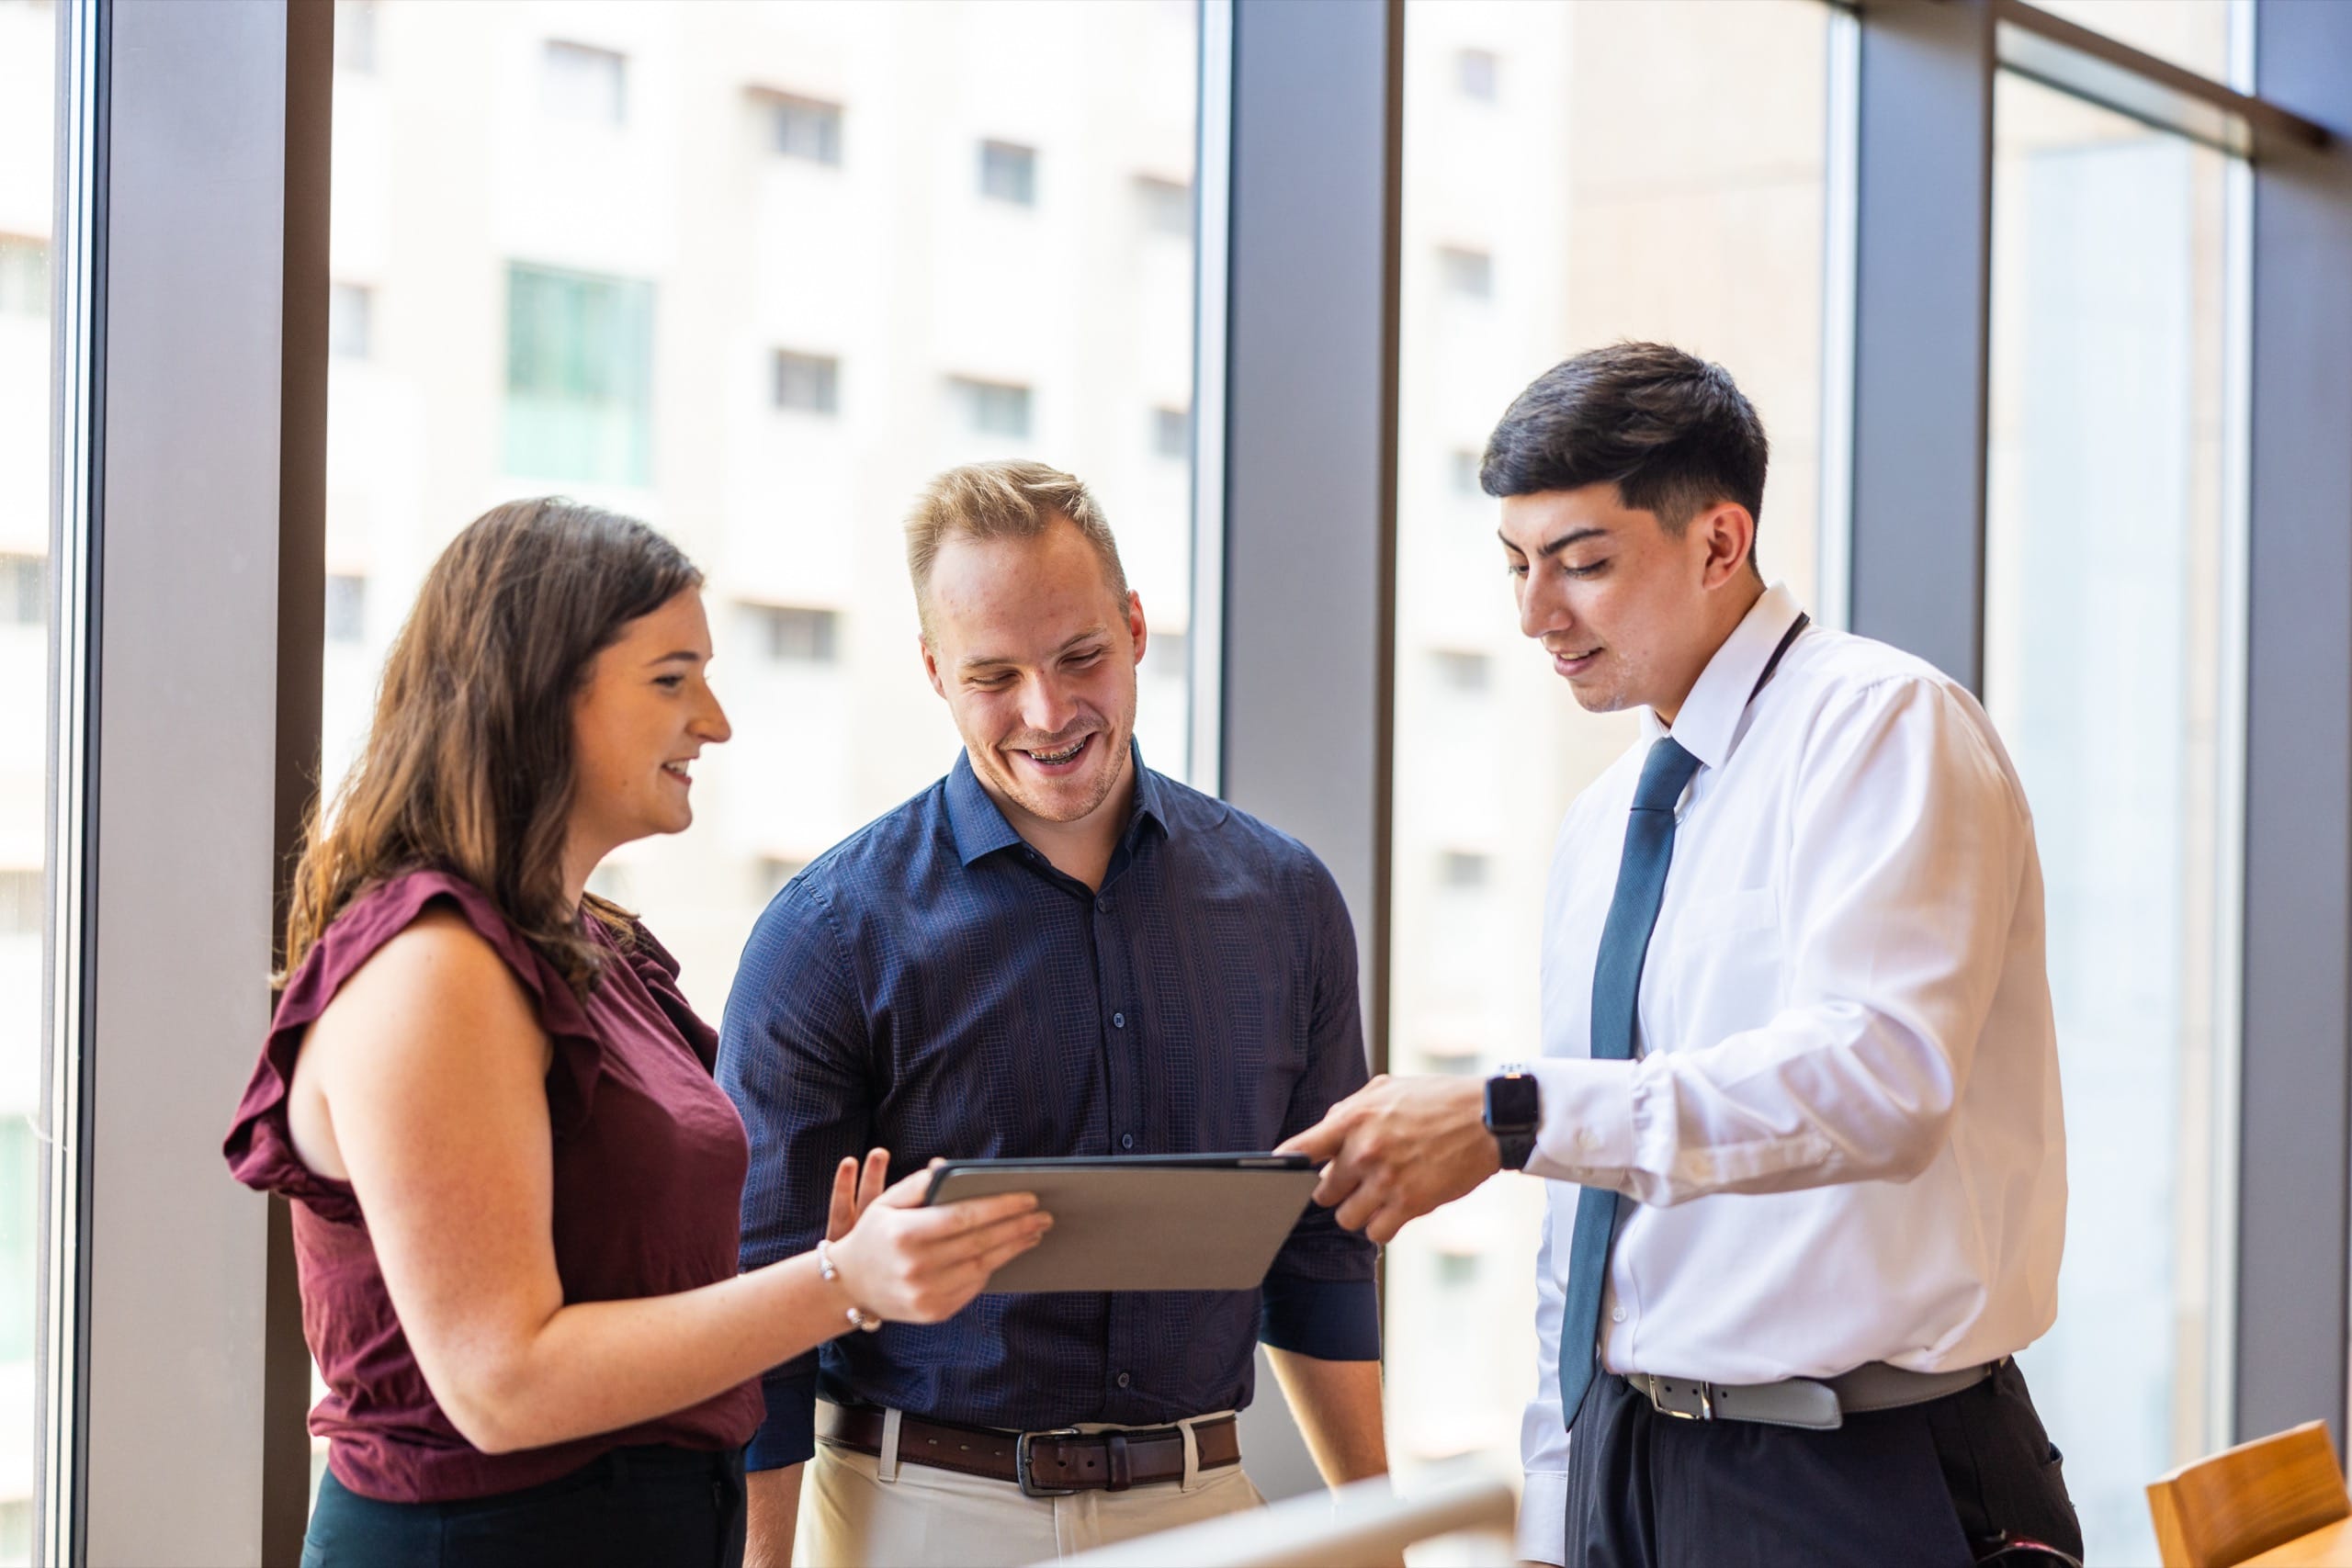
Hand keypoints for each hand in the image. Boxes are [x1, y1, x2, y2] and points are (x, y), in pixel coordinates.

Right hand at [821, 1152, 1051, 1323]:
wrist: (849, 1286)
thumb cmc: (875, 1234)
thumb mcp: (887, 1201)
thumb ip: (920, 1182)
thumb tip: (951, 1167)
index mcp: (904, 1234)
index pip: (963, 1217)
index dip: (999, 1207)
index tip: (1027, 1196)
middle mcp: (915, 1268)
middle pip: (979, 1244)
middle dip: (1016, 1227)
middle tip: (1044, 1214)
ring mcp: (924, 1294)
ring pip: (981, 1268)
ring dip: (1013, 1248)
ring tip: (1034, 1232)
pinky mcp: (933, 1312)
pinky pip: (972, 1288)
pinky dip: (992, 1268)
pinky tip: (1008, 1251)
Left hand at [1275, 1076, 1498, 1242]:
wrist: (1487, 1118)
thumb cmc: (1436, 1100)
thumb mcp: (1386, 1088)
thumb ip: (1348, 1110)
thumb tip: (1320, 1135)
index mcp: (1353, 1118)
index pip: (1299, 1150)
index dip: (1283, 1166)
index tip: (1278, 1176)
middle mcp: (1364, 1150)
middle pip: (1321, 1192)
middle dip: (1336, 1189)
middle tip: (1358, 1180)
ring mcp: (1386, 1180)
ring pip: (1345, 1218)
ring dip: (1358, 1211)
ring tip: (1378, 1195)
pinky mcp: (1410, 1204)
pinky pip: (1375, 1233)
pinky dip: (1382, 1226)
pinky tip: (1395, 1208)